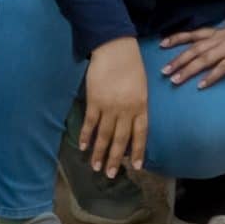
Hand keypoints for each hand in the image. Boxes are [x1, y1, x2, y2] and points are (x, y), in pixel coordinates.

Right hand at [78, 37, 147, 175]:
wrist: (116, 49)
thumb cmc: (131, 66)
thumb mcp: (141, 87)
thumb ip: (137, 106)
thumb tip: (131, 124)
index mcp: (141, 105)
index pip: (141, 134)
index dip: (138, 151)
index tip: (137, 166)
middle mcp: (127, 109)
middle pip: (121, 139)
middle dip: (116, 159)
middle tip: (111, 174)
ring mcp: (110, 106)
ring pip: (104, 135)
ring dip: (99, 152)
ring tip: (95, 167)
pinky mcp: (95, 101)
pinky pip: (90, 123)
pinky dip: (86, 135)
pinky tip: (82, 146)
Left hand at [159, 20, 224, 88]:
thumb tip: (223, 26)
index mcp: (218, 32)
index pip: (193, 34)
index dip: (177, 38)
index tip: (162, 44)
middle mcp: (220, 40)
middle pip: (194, 49)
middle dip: (177, 60)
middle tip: (163, 71)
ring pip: (204, 60)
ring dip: (188, 70)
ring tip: (175, 80)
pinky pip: (221, 69)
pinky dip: (210, 77)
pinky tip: (201, 85)